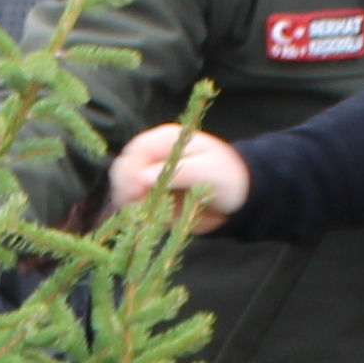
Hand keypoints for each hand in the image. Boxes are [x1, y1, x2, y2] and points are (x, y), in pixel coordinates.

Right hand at [107, 124, 249, 231]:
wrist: (240, 197)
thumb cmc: (229, 176)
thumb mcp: (207, 171)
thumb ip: (176, 173)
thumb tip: (141, 178)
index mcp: (165, 140)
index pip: (135, 152)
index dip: (130, 172)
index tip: (135, 193)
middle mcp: (153, 156)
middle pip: (123, 170)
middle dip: (125, 190)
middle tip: (137, 209)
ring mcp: (150, 177)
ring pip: (124, 190)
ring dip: (129, 205)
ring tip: (142, 218)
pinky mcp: (152, 197)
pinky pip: (135, 207)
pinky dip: (137, 215)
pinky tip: (145, 222)